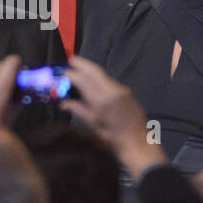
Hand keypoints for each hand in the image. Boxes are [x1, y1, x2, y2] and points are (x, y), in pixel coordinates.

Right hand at [62, 56, 166, 176]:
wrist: (138, 143)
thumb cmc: (113, 138)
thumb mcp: (94, 125)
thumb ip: (79, 110)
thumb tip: (64, 103)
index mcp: (102, 101)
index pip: (83, 81)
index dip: (72, 75)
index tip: (63, 73)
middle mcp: (112, 91)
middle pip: (95, 71)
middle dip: (82, 64)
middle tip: (72, 59)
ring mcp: (121, 90)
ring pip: (103, 75)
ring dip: (91, 70)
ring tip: (80, 67)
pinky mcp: (127, 92)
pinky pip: (109, 81)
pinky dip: (99, 78)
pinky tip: (93, 80)